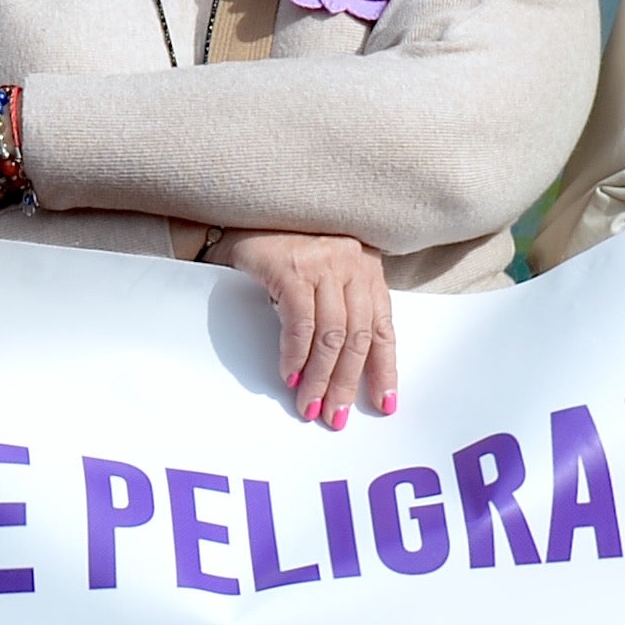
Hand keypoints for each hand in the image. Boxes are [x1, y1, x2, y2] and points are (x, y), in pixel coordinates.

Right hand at [213, 227, 395, 427]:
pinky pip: (300, 323)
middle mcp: (352, 266)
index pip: (383, 329)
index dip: (384, 370)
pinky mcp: (293, 268)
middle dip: (346, 382)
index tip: (383, 404)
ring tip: (310, 403)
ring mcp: (324, 265)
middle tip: (334, 415)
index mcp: (366, 271)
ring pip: (333, 335)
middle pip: (358, 338)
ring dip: (321, 376)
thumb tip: (338, 368)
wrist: (241, 209)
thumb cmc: (279, 246)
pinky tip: (290, 374)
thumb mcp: (320, 276)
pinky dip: (296, 354)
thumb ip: (336, 308)